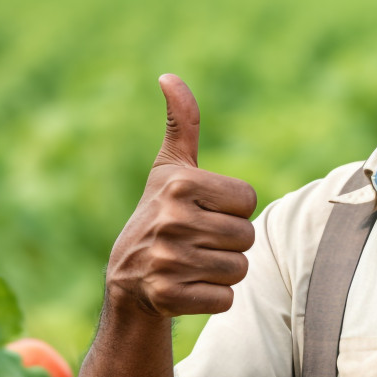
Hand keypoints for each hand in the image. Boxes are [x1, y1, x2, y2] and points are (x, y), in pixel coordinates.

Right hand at [105, 74, 256, 318]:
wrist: (128, 278)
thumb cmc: (160, 214)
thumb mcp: (169, 168)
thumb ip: (182, 123)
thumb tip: (169, 76)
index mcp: (179, 184)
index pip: (248, 200)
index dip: (232, 210)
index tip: (203, 212)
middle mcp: (172, 220)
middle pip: (246, 237)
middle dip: (229, 243)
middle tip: (198, 242)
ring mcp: (167, 261)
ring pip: (239, 269)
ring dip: (223, 271)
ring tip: (193, 263)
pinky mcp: (168, 297)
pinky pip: (225, 299)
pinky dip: (213, 298)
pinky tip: (188, 287)